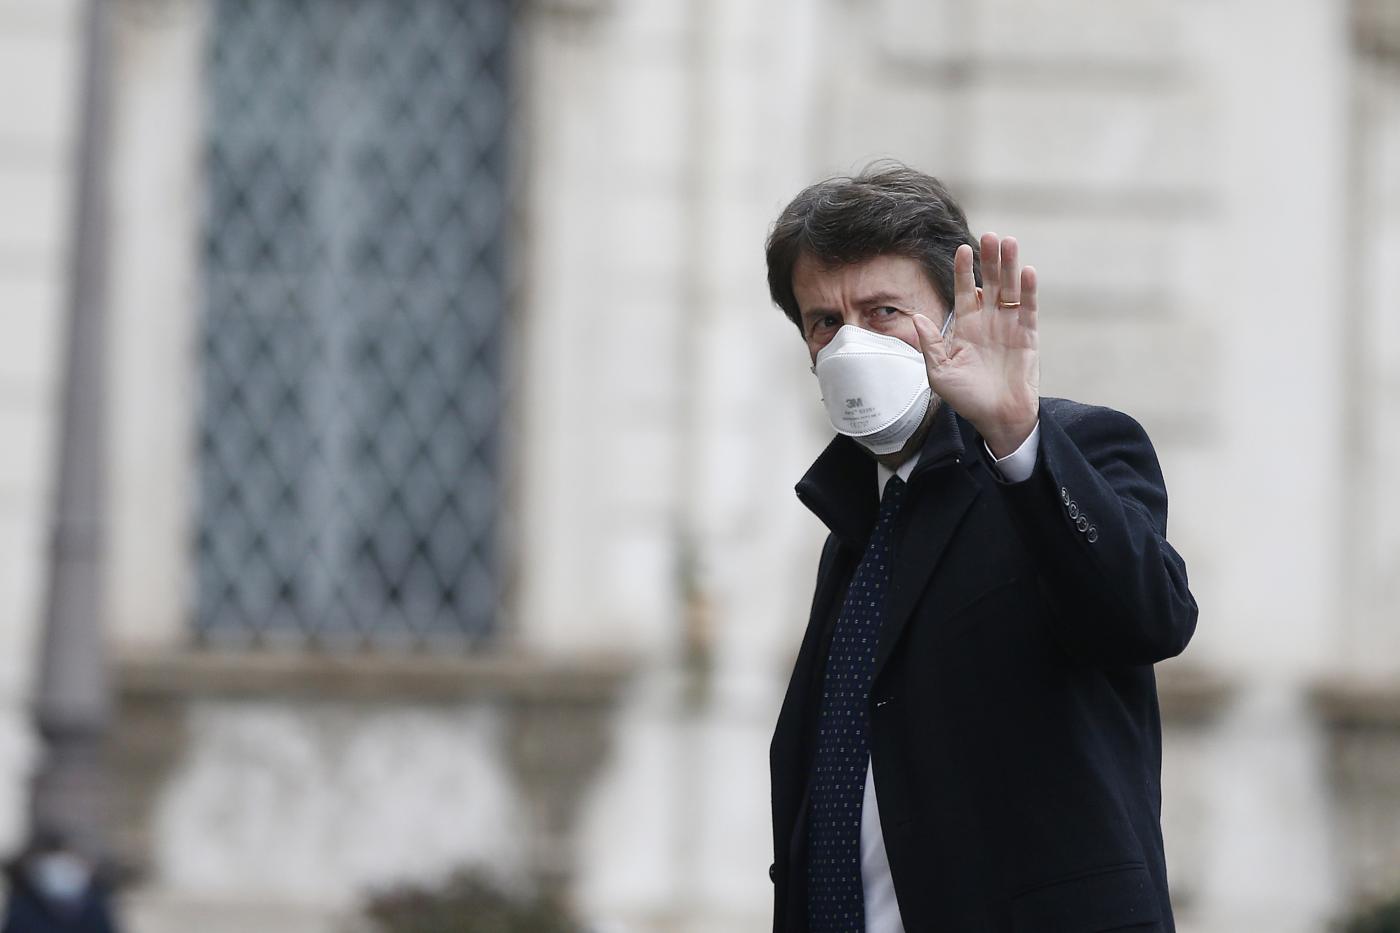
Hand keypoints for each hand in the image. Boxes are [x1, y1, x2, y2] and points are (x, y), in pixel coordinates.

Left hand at [911, 233, 1040, 457]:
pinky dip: (1029, 291)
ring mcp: (1010, 326)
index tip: (962, 249)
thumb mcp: (939, 373)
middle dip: (990, 259)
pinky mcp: (1028, 336)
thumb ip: (929, 344)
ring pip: (1011, 289)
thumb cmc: (966, 398)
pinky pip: (1029, 309)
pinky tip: (1026, 272)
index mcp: (966, 326)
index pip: (965, 290)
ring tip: (1009, 242)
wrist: (996, 418)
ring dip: (1010, 266)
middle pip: (991, 282)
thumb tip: (916, 317)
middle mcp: (988, 321)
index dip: (964, 270)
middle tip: (990, 236)